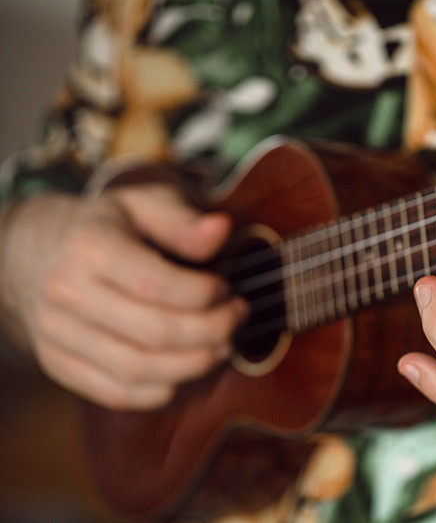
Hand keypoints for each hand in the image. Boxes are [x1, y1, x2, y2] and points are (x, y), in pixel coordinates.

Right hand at [0, 184, 247, 409]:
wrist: (36, 251)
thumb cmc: (107, 226)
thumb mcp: (143, 204)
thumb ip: (182, 220)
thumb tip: (222, 229)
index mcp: (89, 247)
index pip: (157, 284)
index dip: (205, 293)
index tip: (228, 288)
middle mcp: (66, 293)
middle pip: (153, 333)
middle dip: (211, 331)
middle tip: (237, 318)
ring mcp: (57, 334)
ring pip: (137, 370)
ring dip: (194, 365)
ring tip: (222, 346)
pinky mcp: (58, 364)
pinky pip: (117, 393)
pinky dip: (162, 391)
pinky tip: (189, 369)